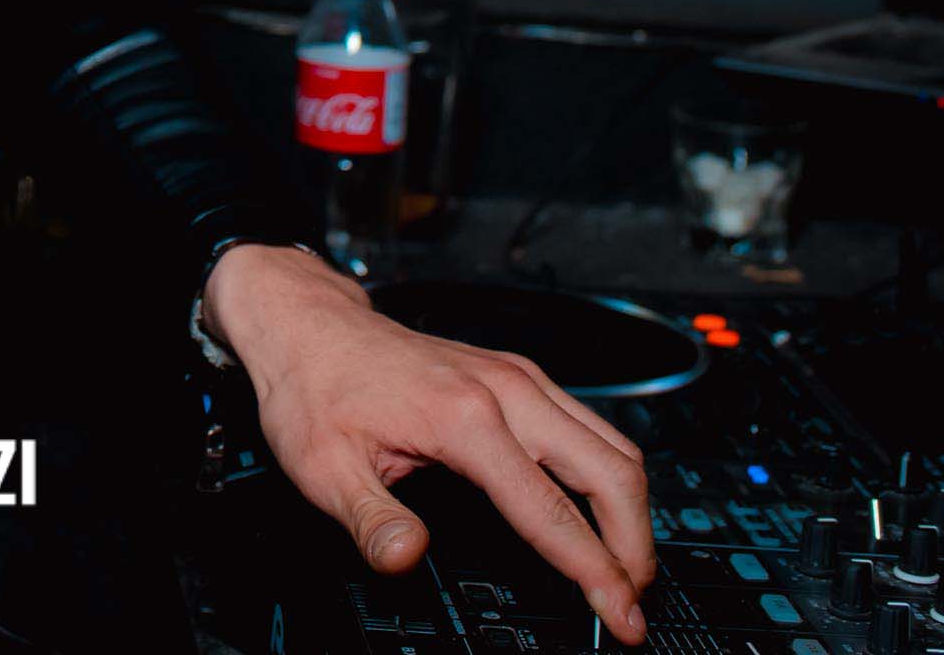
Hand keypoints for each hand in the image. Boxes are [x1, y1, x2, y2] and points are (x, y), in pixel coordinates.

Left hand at [206, 243, 657, 643]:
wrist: (308, 324)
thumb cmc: (314, 388)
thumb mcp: (322, 467)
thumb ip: (371, 521)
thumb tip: (407, 560)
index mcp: (464, 417)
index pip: (552, 511)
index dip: (596, 572)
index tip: (620, 618)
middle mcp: (506, 390)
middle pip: (612, 470)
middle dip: (635, 545)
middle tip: (631, 603)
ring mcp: (517, 377)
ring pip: (612, 445)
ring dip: (632, 511)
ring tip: (626, 568)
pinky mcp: (517, 376)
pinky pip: (590, 426)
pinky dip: (611, 476)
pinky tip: (600, 512)